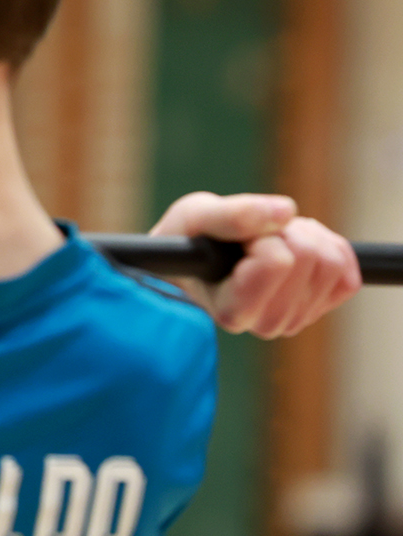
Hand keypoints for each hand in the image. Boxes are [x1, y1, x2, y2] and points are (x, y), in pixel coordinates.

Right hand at [150, 192, 360, 337]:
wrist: (198, 259)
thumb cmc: (188, 243)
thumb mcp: (192, 217)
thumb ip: (229, 215)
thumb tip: (284, 211)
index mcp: (232, 311)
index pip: (278, 261)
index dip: (259, 235)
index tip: (235, 241)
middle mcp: (266, 324)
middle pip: (307, 256)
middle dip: (283, 232)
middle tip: (253, 237)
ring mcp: (296, 319)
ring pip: (331, 262)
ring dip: (303, 236)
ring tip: (271, 240)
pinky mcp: (319, 308)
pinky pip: (348, 270)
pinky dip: (325, 246)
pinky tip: (293, 247)